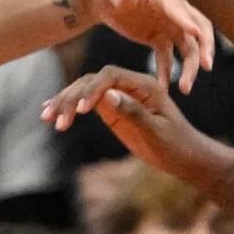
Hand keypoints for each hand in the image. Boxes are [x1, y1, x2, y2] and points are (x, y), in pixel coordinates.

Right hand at [42, 65, 221, 187]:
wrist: (187, 158)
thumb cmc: (177, 145)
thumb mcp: (156, 131)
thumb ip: (133, 111)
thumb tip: (106, 95)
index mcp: (144, 84)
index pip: (110, 76)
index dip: (92, 89)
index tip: (81, 111)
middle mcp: (129, 86)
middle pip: (92, 81)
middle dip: (71, 97)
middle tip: (54, 117)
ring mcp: (120, 97)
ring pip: (86, 91)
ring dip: (65, 102)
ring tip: (45, 116)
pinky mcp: (113, 110)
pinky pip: (88, 104)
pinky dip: (70, 108)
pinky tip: (51, 112)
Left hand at [74, 0, 215, 91]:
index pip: (178, 7)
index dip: (186, 20)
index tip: (197, 35)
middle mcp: (172, 9)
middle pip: (197, 28)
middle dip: (204, 47)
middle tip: (206, 67)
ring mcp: (168, 25)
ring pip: (187, 47)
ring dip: (190, 67)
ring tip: (185, 89)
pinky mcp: (159, 38)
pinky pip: (167, 58)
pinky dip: (167, 73)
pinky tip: (164, 90)